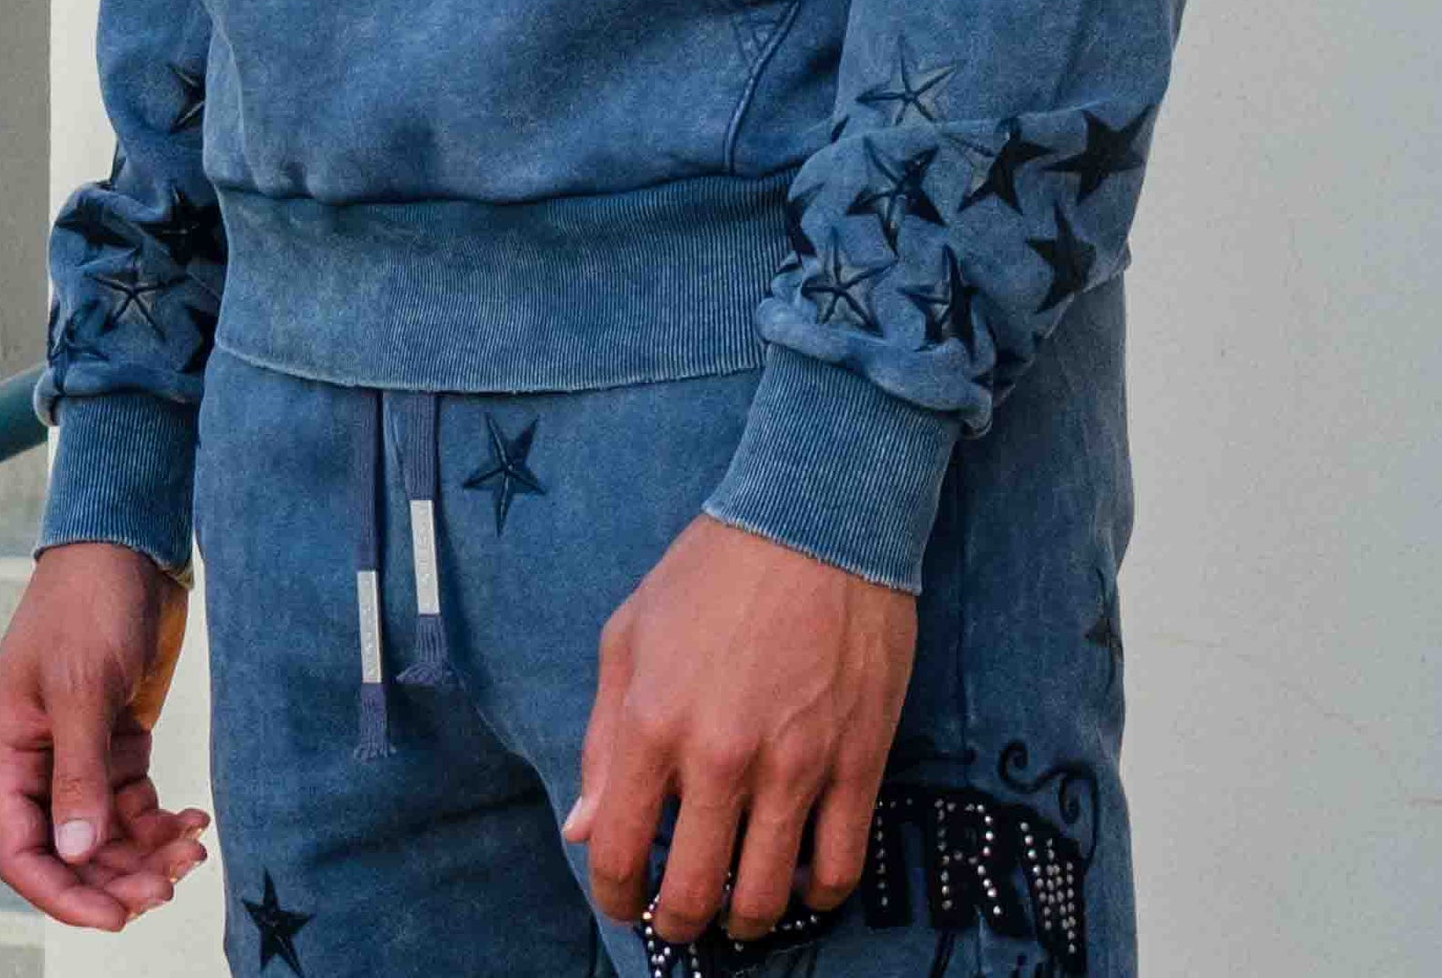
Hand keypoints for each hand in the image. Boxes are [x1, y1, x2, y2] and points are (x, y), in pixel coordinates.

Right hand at [0, 541, 208, 930]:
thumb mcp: (82, 686)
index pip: (21, 851)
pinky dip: (160, 818)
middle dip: (118, 875)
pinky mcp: (116, 737)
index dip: (63, 892)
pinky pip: (133, 801)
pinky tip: (193, 821)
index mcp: (5, 752)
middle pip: (70, 849)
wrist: (129, 542)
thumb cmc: (89, 601)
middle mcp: (37, 760)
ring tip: (193, 850)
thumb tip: (76, 853)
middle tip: (170, 887)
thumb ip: (79, 772)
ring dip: (146, 851)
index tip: (114, 917)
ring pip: (107, 831)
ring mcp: (78, 751)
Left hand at [563, 513, 915, 942]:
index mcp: (652, 722)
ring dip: (747, 922)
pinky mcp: (857, 759)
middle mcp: (719, 756)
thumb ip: (601, 737)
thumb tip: (584, 828)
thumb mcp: (630, 632)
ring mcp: (794, 764)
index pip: (615, 852)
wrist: (817, 516)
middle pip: (693, 895)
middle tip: (684, 918)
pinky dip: (817, 893)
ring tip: (742, 910)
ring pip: (766, 897)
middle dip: (680, 924)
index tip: (626, 900)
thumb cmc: (714, 567)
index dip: (615, 896)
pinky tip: (804, 881)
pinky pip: (839, 865)